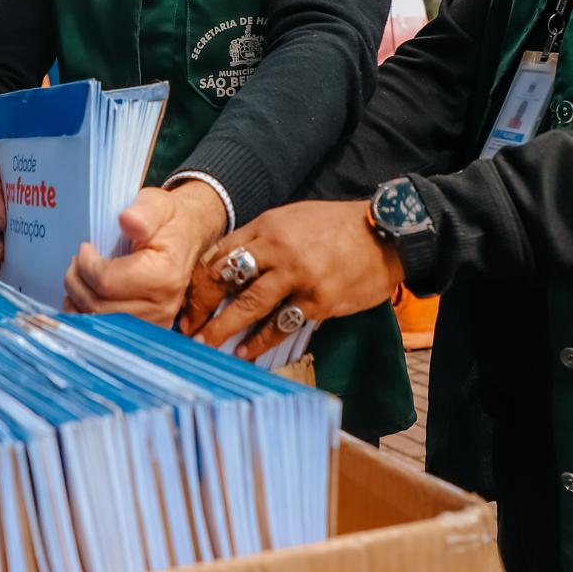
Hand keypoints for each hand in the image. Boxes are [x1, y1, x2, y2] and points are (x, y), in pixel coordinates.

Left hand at [62, 181, 229, 326]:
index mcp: (164, 275)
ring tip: (79, 277)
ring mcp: (156, 323)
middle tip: (75, 262)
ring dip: (78, 300)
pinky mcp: (148, 330)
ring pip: (98, 322)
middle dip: (77, 282)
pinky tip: (84, 297)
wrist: (188, 238)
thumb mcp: (157, 205)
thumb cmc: (168, 221)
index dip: (85, 264)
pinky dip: (87, 315)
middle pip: (98, 306)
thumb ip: (143, 213)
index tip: (85, 247)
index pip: (106, 282)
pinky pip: (107, 332)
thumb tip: (127, 220)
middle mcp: (162, 306)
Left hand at [179, 199, 402, 360]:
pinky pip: (281, 324)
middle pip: (227, 279)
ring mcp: (299, 276)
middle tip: (188, 329)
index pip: (220, 254)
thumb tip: (228, 267)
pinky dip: (260, 341)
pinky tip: (246, 352)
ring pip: (249, 305)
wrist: (384, 235)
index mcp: (268, 227)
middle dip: (202, 307)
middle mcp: (279, 250)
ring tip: (206, 345)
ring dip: (224, 329)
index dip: (198, 282)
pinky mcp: (319, 301)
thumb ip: (261, 240)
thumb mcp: (291, 220)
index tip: (187, 303)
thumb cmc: (335, 228)